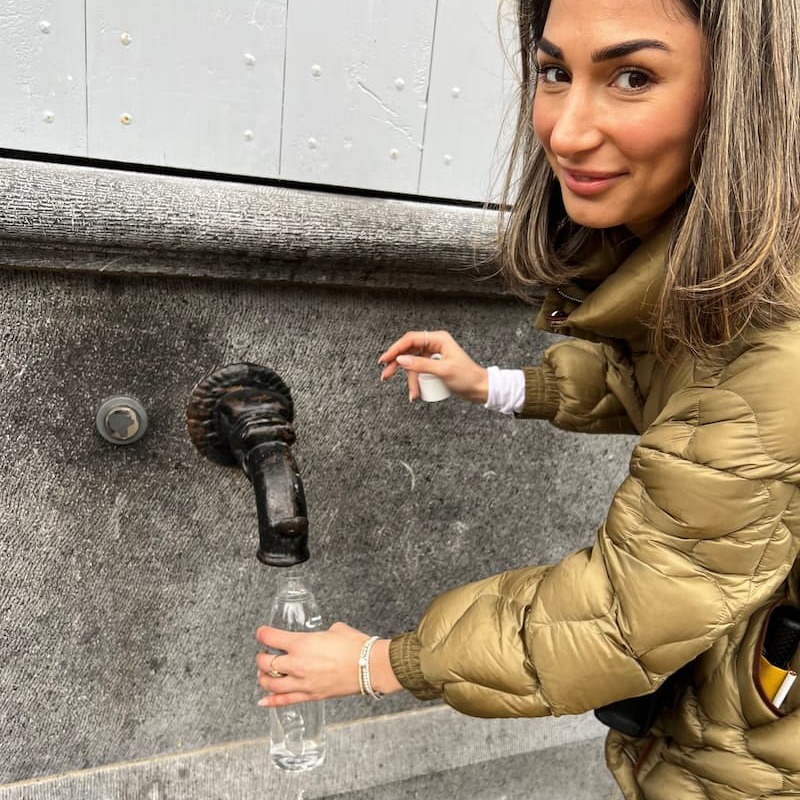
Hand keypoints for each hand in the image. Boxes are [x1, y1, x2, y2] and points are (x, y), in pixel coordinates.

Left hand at [256, 622, 402, 707]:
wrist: (370, 666)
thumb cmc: (356, 646)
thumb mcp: (335, 629)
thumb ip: (320, 634)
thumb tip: (321, 638)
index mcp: (301, 643)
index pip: (271, 638)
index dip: (263, 634)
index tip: (262, 633)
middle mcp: (298, 664)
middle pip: (266, 663)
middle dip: (261, 657)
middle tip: (263, 654)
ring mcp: (303, 682)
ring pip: (271, 684)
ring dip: (263, 678)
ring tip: (264, 674)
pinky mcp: (312, 695)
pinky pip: (286, 701)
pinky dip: (272, 701)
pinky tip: (263, 701)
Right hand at [379, 330, 488, 403]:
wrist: (480, 389)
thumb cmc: (467, 377)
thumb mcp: (443, 371)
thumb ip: (421, 365)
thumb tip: (401, 360)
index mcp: (439, 339)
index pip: (411, 339)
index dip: (396, 349)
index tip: (385, 359)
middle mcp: (435, 344)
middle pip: (409, 351)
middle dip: (397, 364)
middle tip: (386, 375)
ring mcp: (434, 355)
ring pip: (413, 364)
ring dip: (409, 379)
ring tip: (411, 393)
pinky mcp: (434, 366)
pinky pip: (419, 371)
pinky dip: (416, 382)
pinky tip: (416, 393)